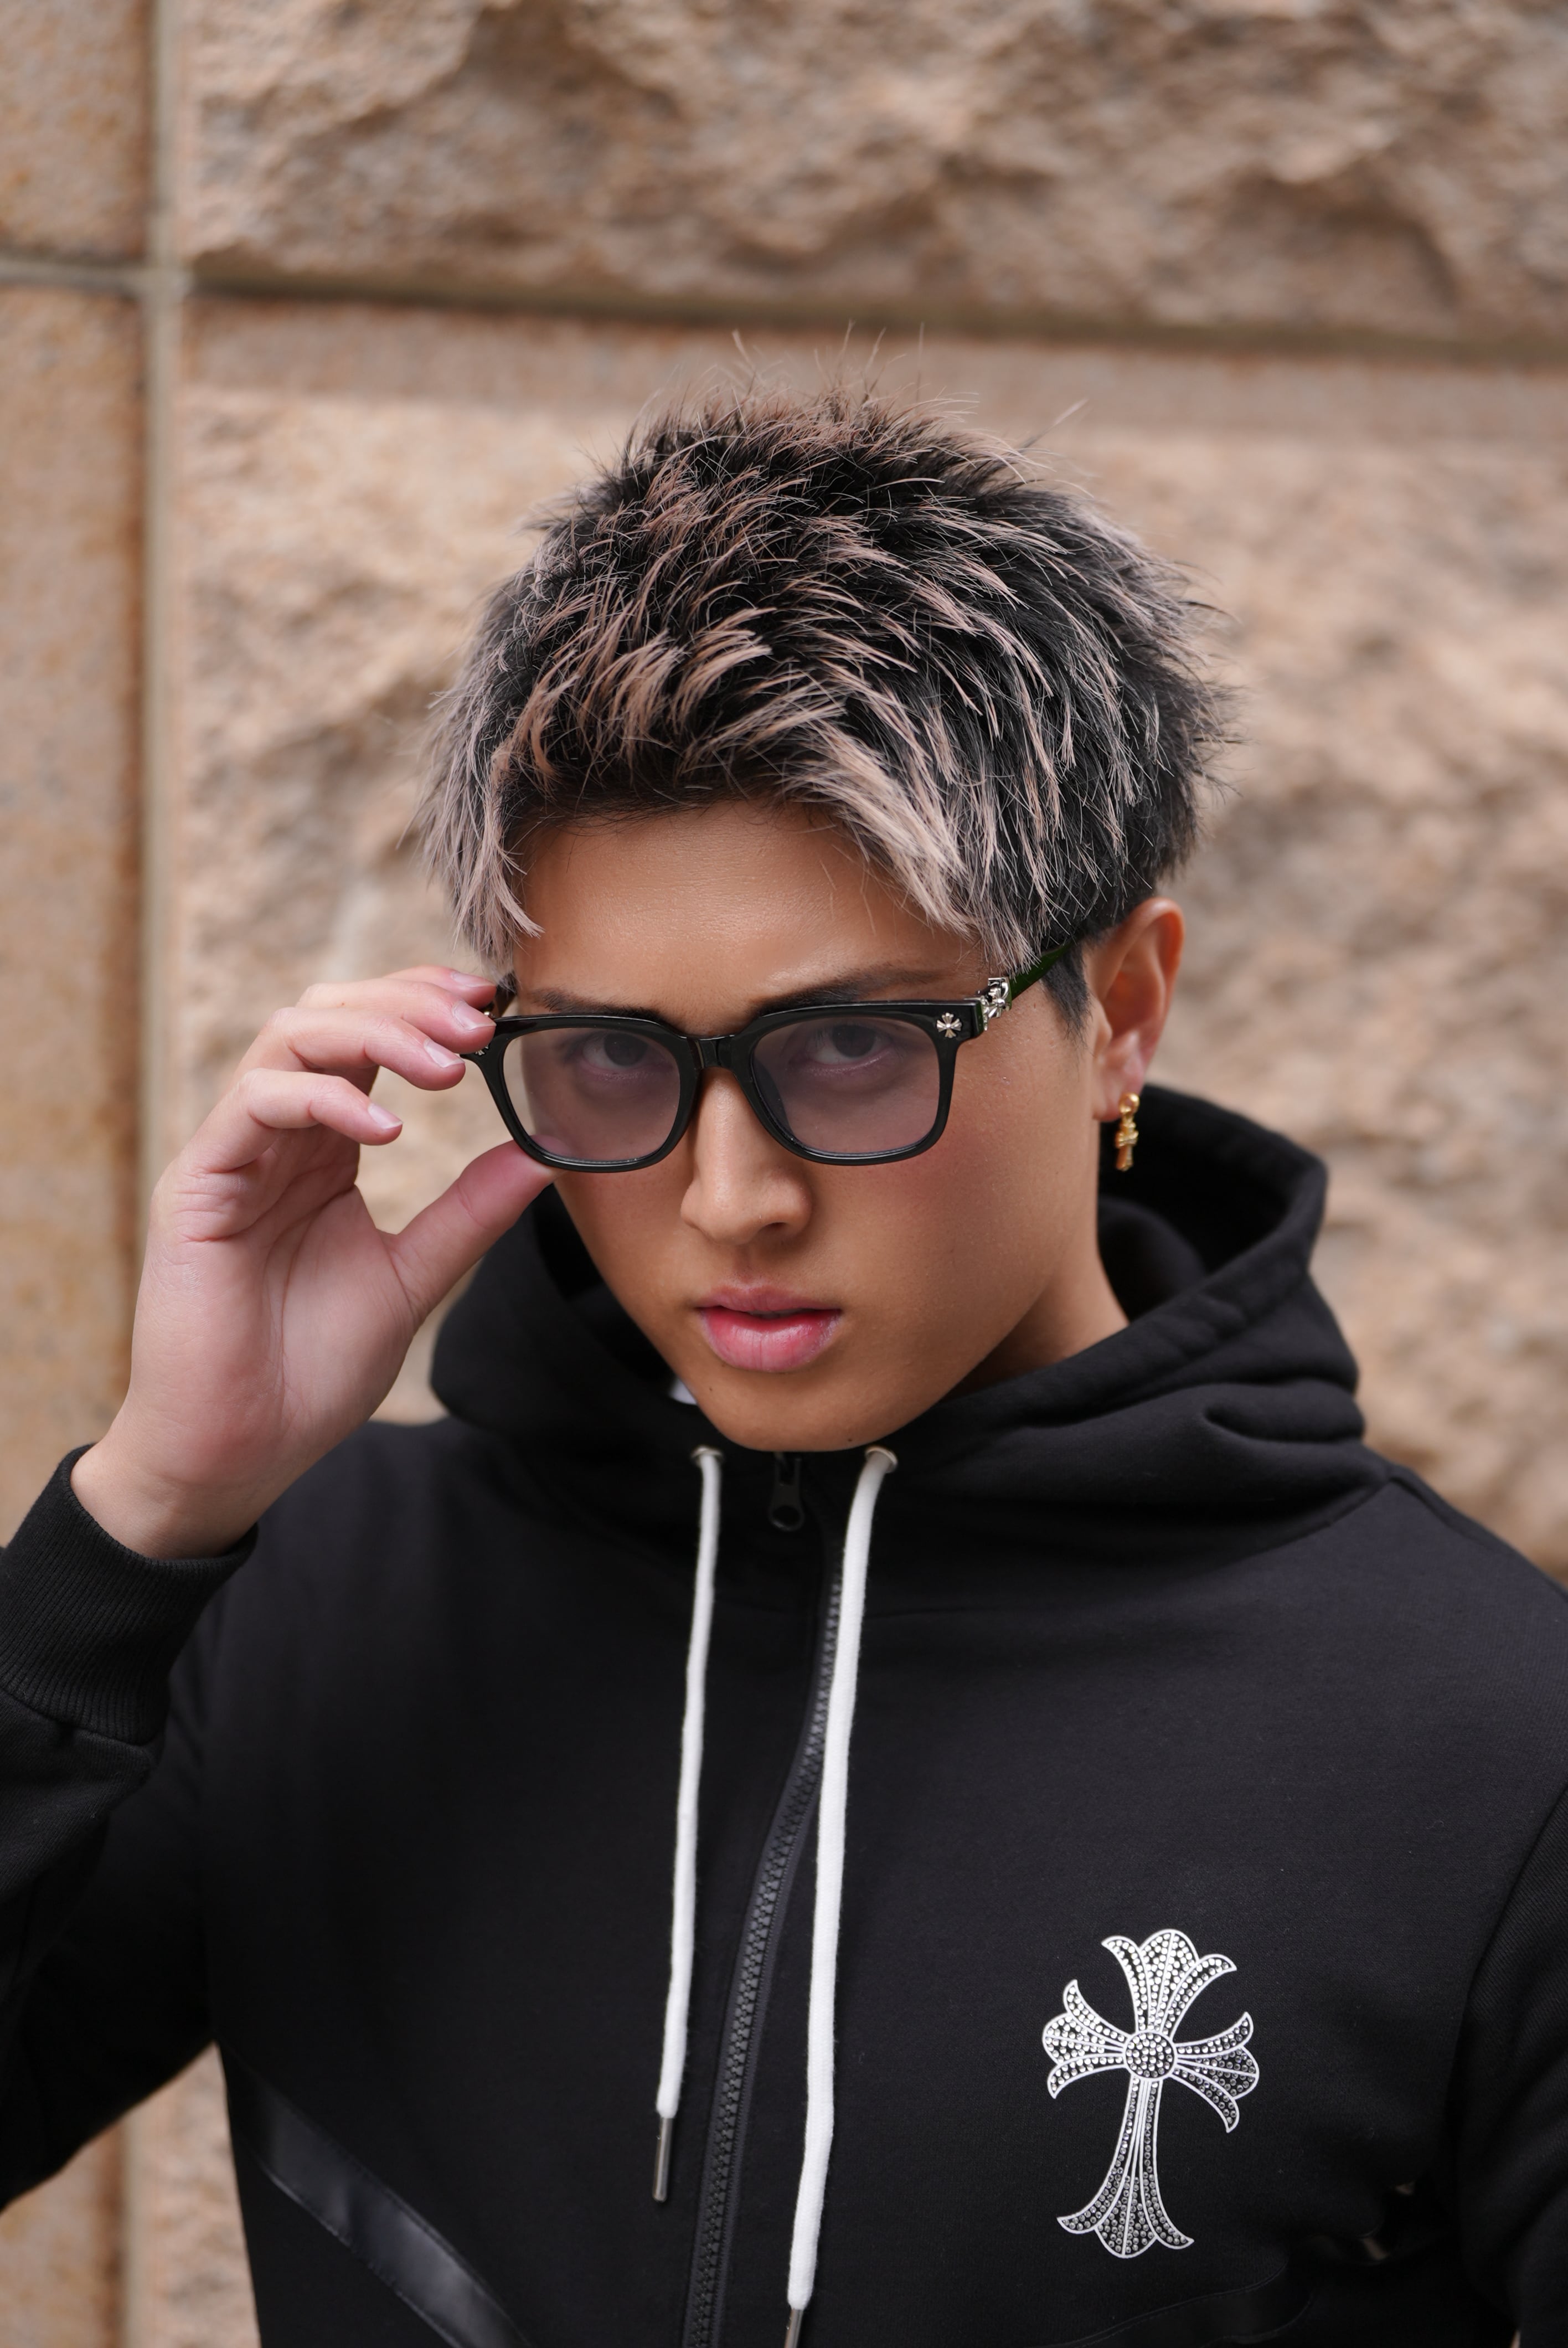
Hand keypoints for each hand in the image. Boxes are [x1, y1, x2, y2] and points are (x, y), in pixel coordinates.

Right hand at [71, 968, 548, 1556]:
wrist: (239, 1450)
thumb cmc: (310, 1370)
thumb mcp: (411, 1277)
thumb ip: (469, 1213)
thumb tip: (544, 1153)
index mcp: (324, 1148)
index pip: (366, 1039)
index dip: (424, 1006)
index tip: (494, 1006)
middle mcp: (275, 1137)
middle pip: (327, 1015)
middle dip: (407, 1002)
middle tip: (479, 1020)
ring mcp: (232, 1155)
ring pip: (289, 1039)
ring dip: (375, 1033)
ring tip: (448, 1065)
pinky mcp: (196, 1185)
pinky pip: (256, 1105)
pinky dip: (325, 1100)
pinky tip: (387, 1129)